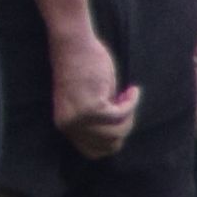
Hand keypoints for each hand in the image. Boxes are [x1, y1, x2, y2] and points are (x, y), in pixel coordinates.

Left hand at [45, 25, 137, 161]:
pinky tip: (132, 90)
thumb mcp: (89, 100)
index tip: (121, 120)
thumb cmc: (83, 67)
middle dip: (125, 126)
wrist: (73, 45)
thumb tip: (119, 136)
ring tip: (128, 96)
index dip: (112, 139)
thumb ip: (98, 119)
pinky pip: (121, 114)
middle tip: (127, 104)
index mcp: (64, 125)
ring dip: (130, 115)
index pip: (92, 151)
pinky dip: (132, 103)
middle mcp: (68, 125)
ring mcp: (79, 118)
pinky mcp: (91, 107)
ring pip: (117, 131)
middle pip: (109, 144)